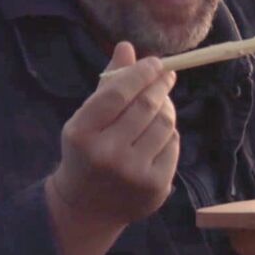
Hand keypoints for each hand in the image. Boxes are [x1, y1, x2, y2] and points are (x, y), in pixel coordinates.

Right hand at [47, 42, 179, 226]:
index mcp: (81, 133)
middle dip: (160, 86)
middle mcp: (106, 155)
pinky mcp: (155, 186)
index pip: (117, 94)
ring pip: (165, 124)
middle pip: (145, 107)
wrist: (86, 208)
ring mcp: (132, 173)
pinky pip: (173, 145)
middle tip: (167, 75)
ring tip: (160, 105)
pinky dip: (169, 134)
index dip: (140, 73)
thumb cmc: (86, 152)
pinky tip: (158, 135)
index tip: (156, 62)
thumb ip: (108, 84)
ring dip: (166, 109)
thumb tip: (127, 47)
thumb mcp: (86, 119)